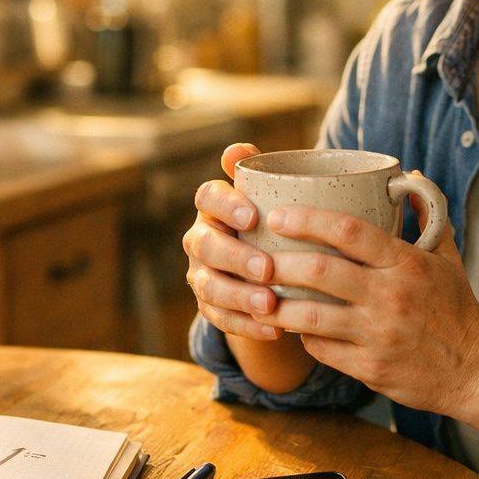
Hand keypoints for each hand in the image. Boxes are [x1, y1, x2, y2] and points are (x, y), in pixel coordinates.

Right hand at [182, 143, 283, 342]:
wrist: (275, 266)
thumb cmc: (277, 222)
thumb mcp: (275, 196)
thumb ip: (262, 172)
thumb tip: (239, 149)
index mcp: (214, 206)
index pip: (208, 197)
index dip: (226, 206)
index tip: (253, 216)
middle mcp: (201, 238)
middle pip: (205, 246)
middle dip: (235, 258)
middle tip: (266, 268)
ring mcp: (202, 275)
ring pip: (209, 287)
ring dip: (239, 297)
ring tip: (269, 304)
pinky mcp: (211, 307)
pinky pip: (221, 320)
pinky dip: (247, 326)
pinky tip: (274, 329)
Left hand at [249, 199, 478, 417]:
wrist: (475, 371)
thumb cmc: (456, 308)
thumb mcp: (447, 258)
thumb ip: (426, 214)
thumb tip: (406, 175)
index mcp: (407, 263)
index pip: (350, 231)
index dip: (308, 219)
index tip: (278, 215)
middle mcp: (391, 297)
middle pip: (320, 271)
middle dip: (279, 261)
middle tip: (254, 255)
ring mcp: (378, 335)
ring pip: (311, 315)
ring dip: (278, 304)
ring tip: (257, 293)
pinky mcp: (370, 368)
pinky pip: (320, 348)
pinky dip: (301, 335)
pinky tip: (290, 325)